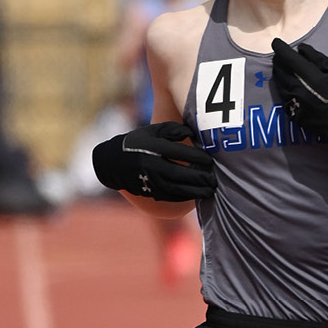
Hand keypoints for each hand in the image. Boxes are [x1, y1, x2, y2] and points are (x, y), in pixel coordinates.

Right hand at [92, 122, 216, 200]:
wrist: (112, 162)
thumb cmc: (139, 143)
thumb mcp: (152, 131)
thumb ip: (173, 129)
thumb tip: (192, 132)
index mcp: (152, 147)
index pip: (178, 152)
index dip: (197, 157)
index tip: (210, 160)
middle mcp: (150, 165)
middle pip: (179, 174)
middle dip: (200, 178)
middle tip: (215, 179)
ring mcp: (149, 180)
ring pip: (176, 189)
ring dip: (196, 191)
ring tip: (211, 190)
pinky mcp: (149, 191)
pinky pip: (170, 197)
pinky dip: (185, 197)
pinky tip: (197, 196)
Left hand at [270, 39, 327, 158]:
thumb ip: (317, 59)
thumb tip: (301, 49)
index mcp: (311, 77)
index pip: (289, 58)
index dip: (280, 48)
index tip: (276, 42)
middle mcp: (298, 89)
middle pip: (280, 69)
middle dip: (279, 60)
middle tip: (281, 55)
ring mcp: (293, 102)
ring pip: (278, 82)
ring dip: (279, 72)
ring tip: (282, 67)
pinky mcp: (291, 113)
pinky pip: (282, 95)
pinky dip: (282, 86)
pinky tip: (287, 84)